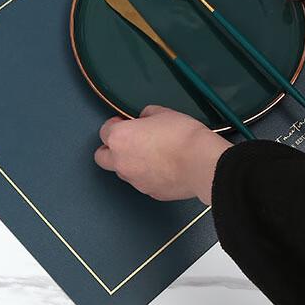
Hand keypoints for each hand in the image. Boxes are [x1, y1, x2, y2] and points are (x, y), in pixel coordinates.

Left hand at [94, 105, 230, 204]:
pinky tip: (164, 167)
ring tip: (150, 155)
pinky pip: (142, 182)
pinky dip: (148, 176)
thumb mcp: (164, 112)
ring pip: (122, 172)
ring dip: (130, 163)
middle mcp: (122, 162)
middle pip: (102, 157)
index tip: (124, 123)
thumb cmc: (184, 137)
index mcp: (120, 138)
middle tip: (127, 142)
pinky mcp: (150, 192)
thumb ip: (147, 115)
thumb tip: (145, 119)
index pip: (104, 131)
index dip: (115, 124)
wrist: (202, 163)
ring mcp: (135, 180)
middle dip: (111, 149)